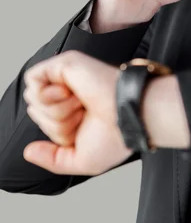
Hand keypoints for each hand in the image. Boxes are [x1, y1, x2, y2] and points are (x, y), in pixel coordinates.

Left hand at [23, 51, 133, 175]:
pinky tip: (69, 94)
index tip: (83, 127)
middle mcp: (69, 92)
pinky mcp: (64, 63)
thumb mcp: (80, 159)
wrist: (129, 115)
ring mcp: (66, 76)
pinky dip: (47, 95)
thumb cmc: (115, 136)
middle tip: (83, 116)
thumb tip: (28, 152)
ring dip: (54, 110)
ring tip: (80, 104)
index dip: (57, 132)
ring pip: (33, 98)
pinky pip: (33, 80)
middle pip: (35, 110)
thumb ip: (52, 159)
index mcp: (73, 111)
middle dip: (55, 123)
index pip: (43, 122)